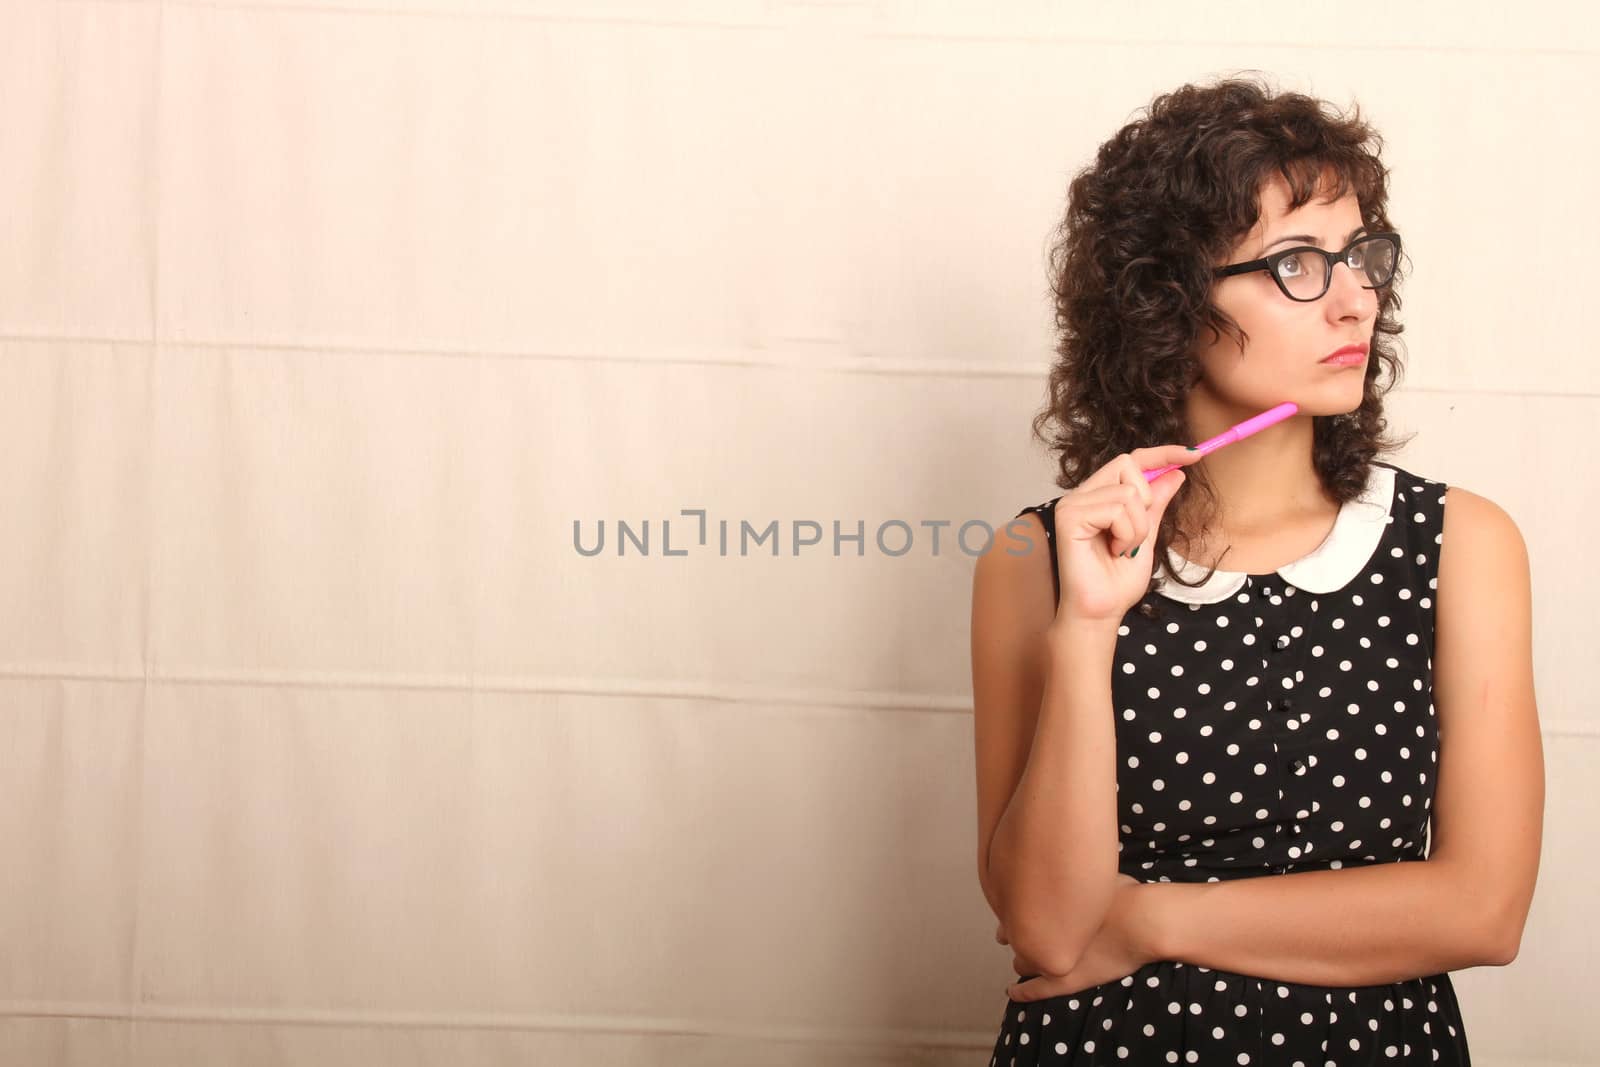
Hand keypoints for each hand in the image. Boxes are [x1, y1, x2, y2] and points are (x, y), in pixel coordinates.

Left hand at [1004, 874, 1156, 1002]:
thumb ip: (1075, 877)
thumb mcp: (1093, 873)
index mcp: (1043, 904)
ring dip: (1024, 957)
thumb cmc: (1124, 895)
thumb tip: (1071, 866)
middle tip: (1017, 932)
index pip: (1015, 910)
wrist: (1141, 921)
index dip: (1015, 911)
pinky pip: (1034, 990)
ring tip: (1026, 956)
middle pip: (1015, 935)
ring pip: (1022, 962)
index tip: (1017, 910)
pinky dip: (1021, 992)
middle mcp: (1039, 931)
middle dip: (1016, 934)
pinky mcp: (1065, 981)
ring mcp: (1051, 958)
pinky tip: (1013, 992)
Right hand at [1051, 446, 1201, 625]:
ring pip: (1128, 493)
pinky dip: (1126, 533)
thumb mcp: (1147, 536)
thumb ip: (1156, 505)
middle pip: (1128, 464)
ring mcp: (1072, 504)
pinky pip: (1116, 509)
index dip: (1163, 453)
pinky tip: (1113, 551)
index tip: (1194, 454)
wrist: (1101, 612)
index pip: (1130, 460)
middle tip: (1136, 535)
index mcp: (1099, 496)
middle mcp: (1083, 495)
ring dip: (1138, 528)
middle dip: (1147, 501)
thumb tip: (1176, 474)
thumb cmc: (1116, 582)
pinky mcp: (1068, 516)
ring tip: (1123, 550)